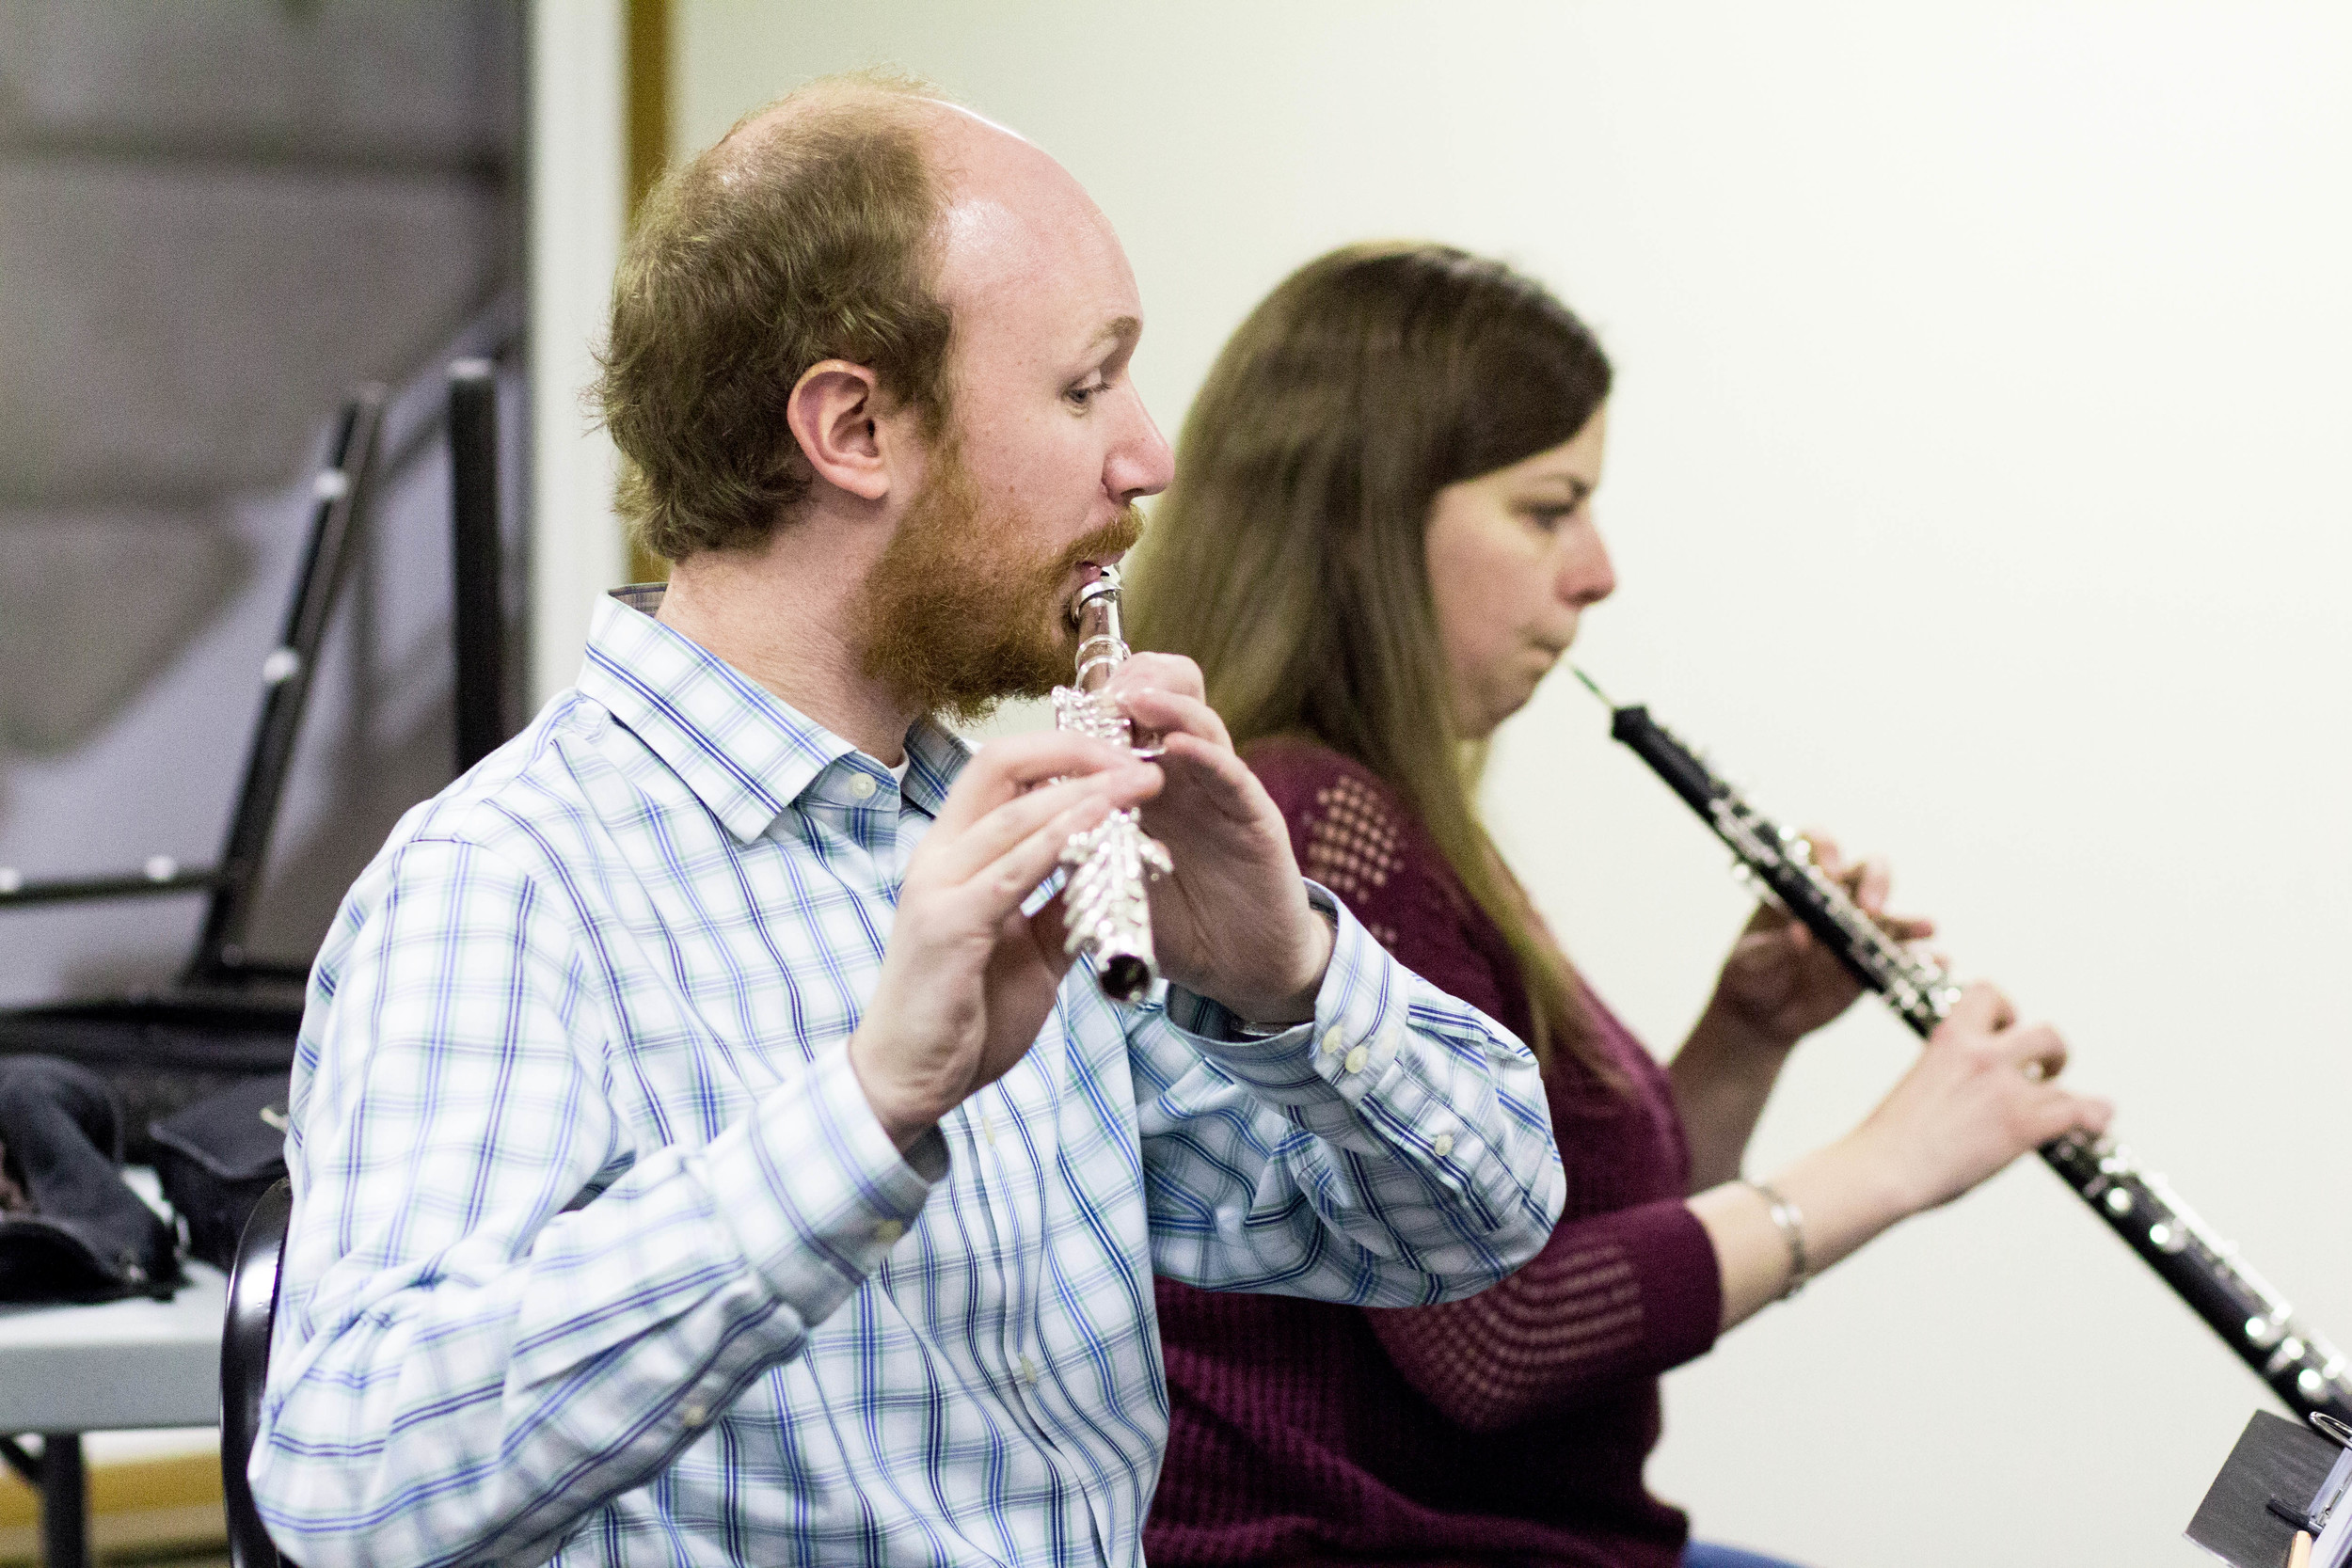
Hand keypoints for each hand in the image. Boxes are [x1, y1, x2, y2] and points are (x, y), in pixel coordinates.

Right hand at [848, 732, 1160, 1148]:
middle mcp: (938, 856)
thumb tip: (1112, 868)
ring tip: (1141, 783)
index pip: (1002, 769)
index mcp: (953, 853)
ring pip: (1013, 814)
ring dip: (1084, 792)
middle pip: (1001, 765)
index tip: (1124, 757)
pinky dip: (1058, 843)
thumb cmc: (966, 1013)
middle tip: (1141, 758)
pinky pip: (1011, 873)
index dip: (1064, 749)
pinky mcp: (947, 926)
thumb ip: (1062, 904)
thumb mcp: (1031, 949)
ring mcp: (937, 887)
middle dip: (1077, 750)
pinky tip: (1100, 828)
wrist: (909, 1079)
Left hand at [1097, 653, 1334, 1024]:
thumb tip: (1019, 823)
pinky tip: (1180, 747)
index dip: (1102, 702)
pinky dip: (1208, 757)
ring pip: (1203, 726)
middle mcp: (1189, 779)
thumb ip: (1078, 847)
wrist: (1241, 971)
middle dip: (1138, 682)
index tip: (1067, 702)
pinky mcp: (1257, 820)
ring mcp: (1224, 795)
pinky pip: (1234, 777)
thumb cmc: (1176, 925)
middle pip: (1172, 701)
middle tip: (1106, 689)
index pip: (1131, 720)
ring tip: (1132, 698)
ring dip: (1167, 706)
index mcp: (1151, 786)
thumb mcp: (1111, 882)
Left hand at [1707, 834, 1932, 1049]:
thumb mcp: (1750, 962)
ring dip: (1910, 920)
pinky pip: (1904, 959)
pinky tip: (1938, 963)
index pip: (1815, 846)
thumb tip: (1800, 933)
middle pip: (1865, 870)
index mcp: (1797, 887)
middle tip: (1870, 907)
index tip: (1829, 873)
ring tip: (1927, 927)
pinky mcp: (1872, 965)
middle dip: (1874, 881)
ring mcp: (1858, 932)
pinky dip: (1924, 960)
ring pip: (1891, 914)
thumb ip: (1773, 948)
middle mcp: (1834, 900)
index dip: (1826, 848)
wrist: (1763, 1016)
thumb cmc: (1750, 975)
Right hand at [1842, 981, 2111, 1217]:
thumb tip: (1968, 1093)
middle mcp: (1982, 1055)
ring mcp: (2006, 1089)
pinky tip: (2097, 1124)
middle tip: (2045, 1069)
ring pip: (2062, 1078)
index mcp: (1949, 1037)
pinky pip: (2079, 1111)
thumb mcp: (1918, 1082)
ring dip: (2066, 1093)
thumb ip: (1949, 1072)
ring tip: (2069, 1106)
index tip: (2003, 1028)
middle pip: (2044, 1033)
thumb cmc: (1888, 1138)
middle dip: (2050, 1051)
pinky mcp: (2023, 1125)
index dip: (2005, 1009)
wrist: (1883, 1169)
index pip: (1990, 994)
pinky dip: (2094, 1117)